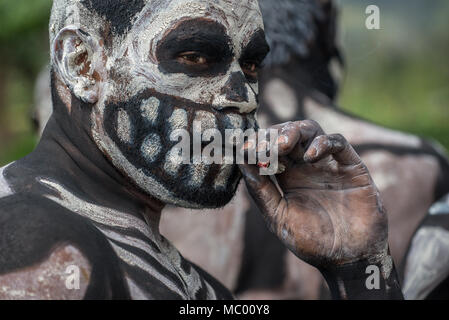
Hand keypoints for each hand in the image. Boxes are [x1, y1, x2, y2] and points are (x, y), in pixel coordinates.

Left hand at [239, 120, 388, 268]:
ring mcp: (328, 164)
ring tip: (282, 145)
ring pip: (310, 130)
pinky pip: (338, 143)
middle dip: (272, 135)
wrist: (348, 259)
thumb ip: (261, 192)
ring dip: (294, 131)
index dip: (257, 144)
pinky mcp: (351, 166)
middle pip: (287, 134)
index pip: (269, 149)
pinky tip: (310, 157)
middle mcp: (306, 166)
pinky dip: (323, 143)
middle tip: (261, 145)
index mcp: (287, 177)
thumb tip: (241, 164)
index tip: (244, 148)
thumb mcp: (279, 217)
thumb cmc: (312, 242)